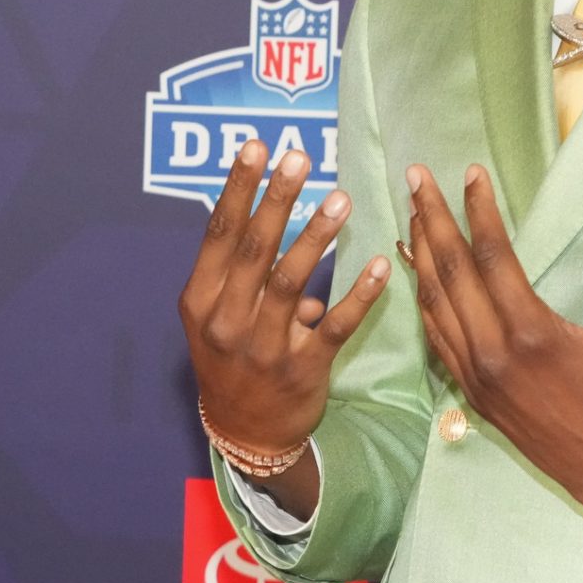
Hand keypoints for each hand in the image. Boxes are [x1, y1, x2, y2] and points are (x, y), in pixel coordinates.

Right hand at [179, 139, 391, 514]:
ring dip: (317, 238)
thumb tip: (278, 223)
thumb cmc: (231, 361)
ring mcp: (264, 348)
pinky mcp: (303, 370)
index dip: (238, 188)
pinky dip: (359, 295)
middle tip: (299, 158)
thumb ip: (240, 273)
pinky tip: (381, 265)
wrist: (246, 437)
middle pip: (254, 250)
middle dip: (277, 200)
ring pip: (291, 283)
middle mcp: (226, 322)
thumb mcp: (216, 318)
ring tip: (341, 199)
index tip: (256, 146)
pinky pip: (335, 326)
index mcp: (201, 301)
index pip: (219, 234)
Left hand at [404, 163, 582, 533]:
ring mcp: (479, 379)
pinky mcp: (476, 397)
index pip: (491, 256)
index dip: (478, 210)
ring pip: (436, 306)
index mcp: (533, 333)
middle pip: (451, 273)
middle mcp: (495, 354)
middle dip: (431, 220)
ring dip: (420, 256)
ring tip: (410, 214)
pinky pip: (438, 340)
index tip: (470, 172)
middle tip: (415, 176)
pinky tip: (418, 277)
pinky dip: (424, 302)